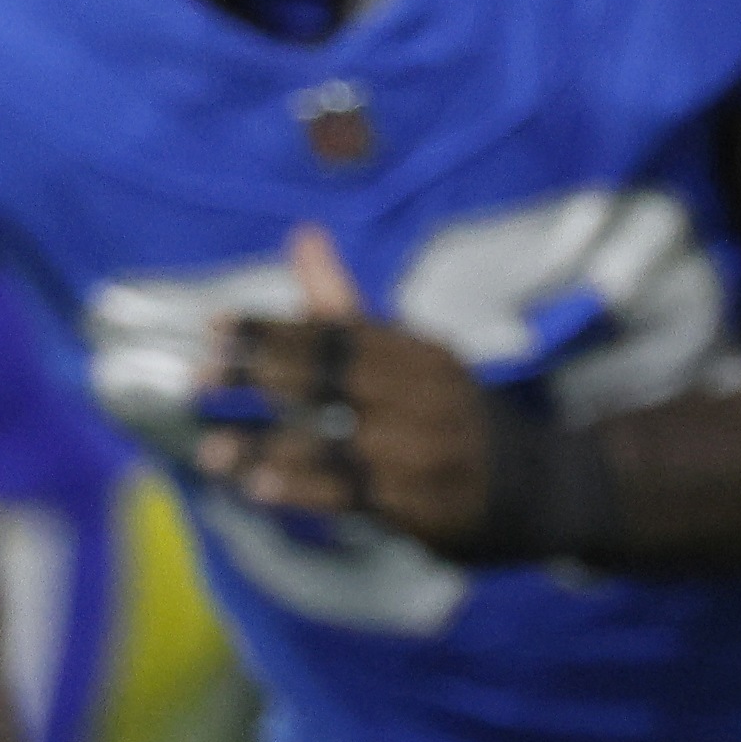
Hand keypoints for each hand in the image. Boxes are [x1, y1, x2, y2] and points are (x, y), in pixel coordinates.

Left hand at [198, 225, 499, 556]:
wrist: (544, 491)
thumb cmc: (455, 416)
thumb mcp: (412, 358)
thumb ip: (345, 307)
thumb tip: (302, 235)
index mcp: (419, 352)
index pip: (339, 330)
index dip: (274, 328)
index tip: (214, 326)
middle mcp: (427, 396)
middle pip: (335, 377)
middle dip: (262, 375)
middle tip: (196, 377)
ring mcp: (430, 452)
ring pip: (337, 442)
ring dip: (269, 445)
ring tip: (210, 447)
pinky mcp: (428, 505)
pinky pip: (357, 495)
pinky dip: (306, 489)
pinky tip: (260, 489)